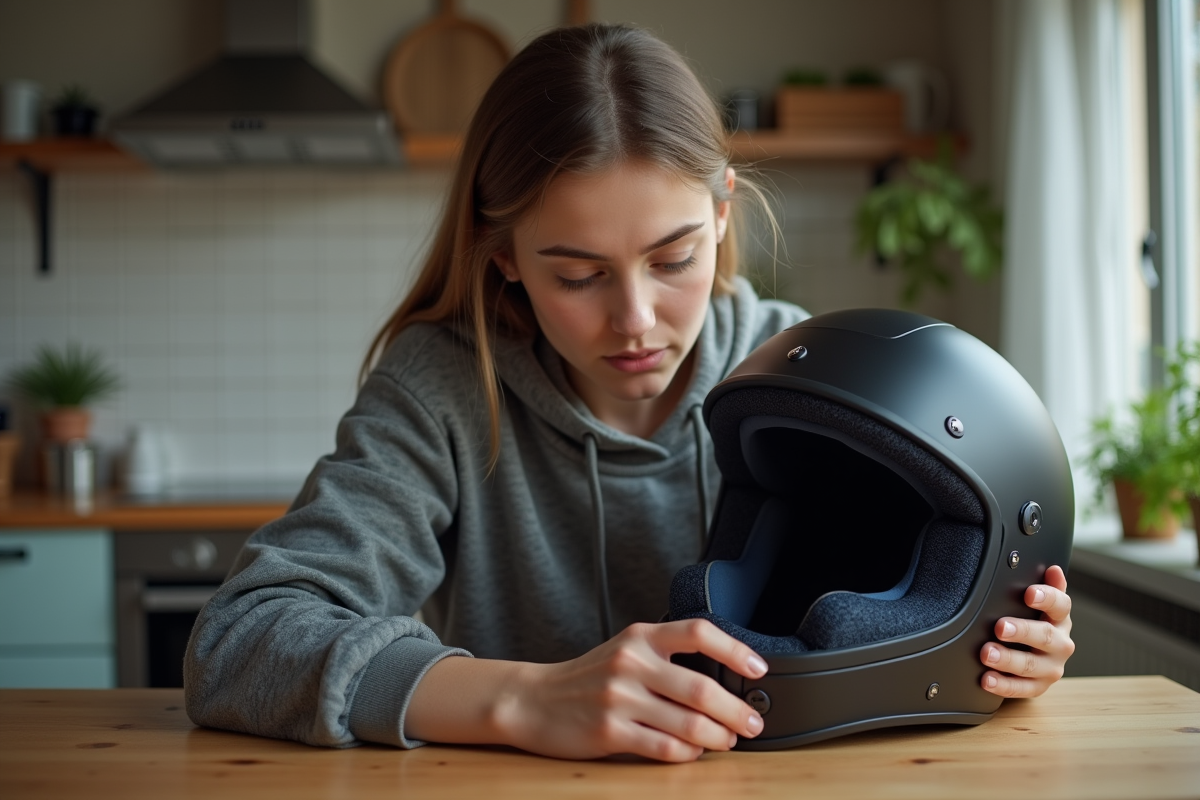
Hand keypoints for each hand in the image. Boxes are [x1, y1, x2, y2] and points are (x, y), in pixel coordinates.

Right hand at [495, 619, 766, 761]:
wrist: (533, 700)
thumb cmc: (587, 678)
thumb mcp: (625, 651)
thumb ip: (665, 657)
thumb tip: (722, 679)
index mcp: (640, 637)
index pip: (698, 632)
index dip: (735, 649)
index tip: (758, 668)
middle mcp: (631, 663)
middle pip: (702, 687)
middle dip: (737, 709)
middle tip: (753, 721)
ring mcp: (620, 698)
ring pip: (689, 724)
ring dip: (719, 737)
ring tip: (729, 740)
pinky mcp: (610, 731)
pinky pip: (665, 748)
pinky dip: (688, 753)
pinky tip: (694, 752)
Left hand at [979, 564, 1074, 697]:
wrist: (1040, 658)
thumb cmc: (1036, 623)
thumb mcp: (1042, 605)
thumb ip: (1047, 588)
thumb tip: (1053, 568)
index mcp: (1060, 619)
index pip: (1061, 605)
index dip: (1047, 597)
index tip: (1029, 593)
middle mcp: (1061, 644)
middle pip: (1045, 636)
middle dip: (1022, 631)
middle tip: (1000, 627)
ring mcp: (1051, 668)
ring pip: (1031, 665)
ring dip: (1007, 659)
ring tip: (987, 653)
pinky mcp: (1039, 687)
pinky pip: (1021, 689)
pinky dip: (1003, 685)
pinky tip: (987, 679)